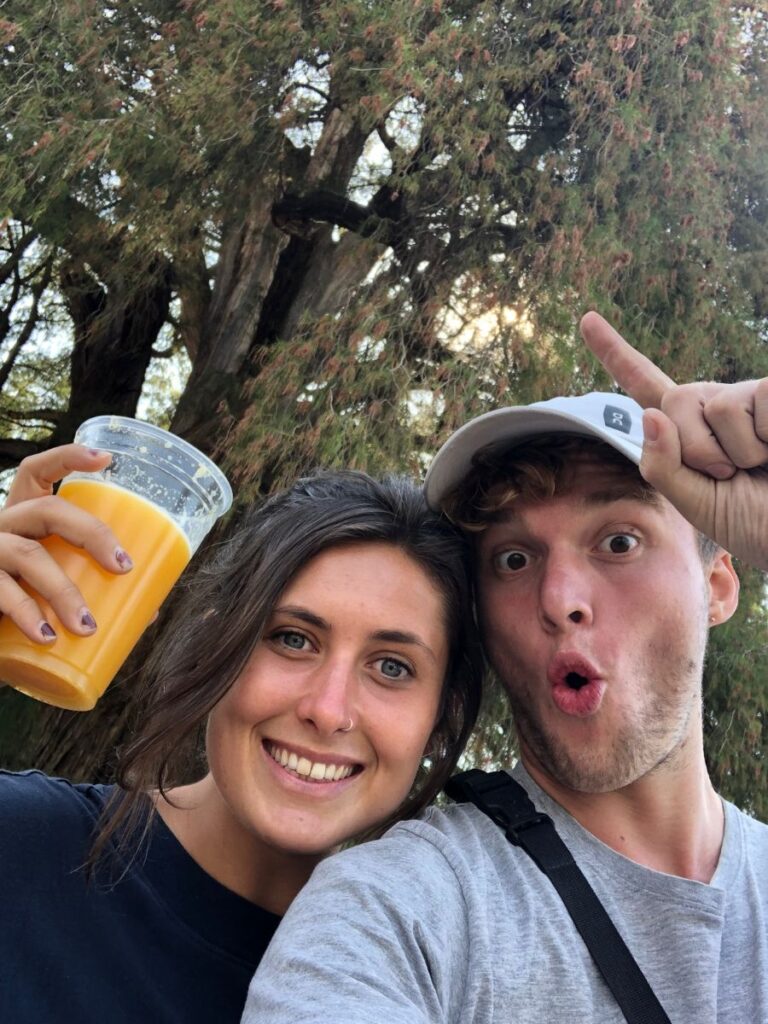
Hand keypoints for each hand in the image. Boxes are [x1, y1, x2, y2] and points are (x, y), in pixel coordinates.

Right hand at [0, 445, 131, 642]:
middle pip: (46, 508)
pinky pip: (2, 592)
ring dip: (63, 591)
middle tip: (123, 566)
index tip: (106, 459)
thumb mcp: (46, 587)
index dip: (67, 458)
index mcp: (22, 517)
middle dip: (91, 533)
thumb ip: (89, 590)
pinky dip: (27, 615)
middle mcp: (3, 526)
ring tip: (87, 625)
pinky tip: (46, 635)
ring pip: (28, 556)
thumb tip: (148, 611)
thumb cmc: (15, 603)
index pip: (37, 473)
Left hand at [580, 312, 767, 569]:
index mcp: (685, 428)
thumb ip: (663, 467)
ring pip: (717, 408)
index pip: (644, 384)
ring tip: (762, 466)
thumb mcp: (696, 503)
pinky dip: (767, 439)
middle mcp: (713, 403)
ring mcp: (747, 395)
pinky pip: (757, 402)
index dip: (615, 352)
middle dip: (697, 450)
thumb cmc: (753, 519)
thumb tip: (649, 414)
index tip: (587, 320)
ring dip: (739, 452)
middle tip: (730, 475)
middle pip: (671, 402)